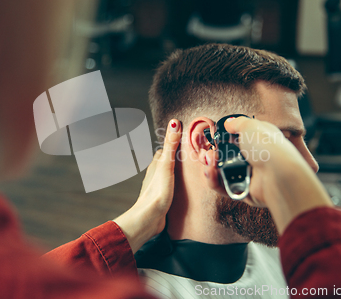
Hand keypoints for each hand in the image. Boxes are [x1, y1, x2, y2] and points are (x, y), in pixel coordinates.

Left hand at [114, 119, 181, 252]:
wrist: (150, 218)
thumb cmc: (157, 192)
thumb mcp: (167, 165)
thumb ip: (171, 145)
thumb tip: (174, 122)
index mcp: (156, 164)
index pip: (164, 149)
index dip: (174, 143)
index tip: (184, 138)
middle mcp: (155, 174)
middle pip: (166, 161)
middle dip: (176, 157)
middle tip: (190, 154)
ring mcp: (158, 186)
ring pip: (168, 174)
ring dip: (177, 171)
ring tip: (190, 169)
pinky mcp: (162, 198)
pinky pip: (170, 186)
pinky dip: (177, 184)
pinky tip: (183, 188)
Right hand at [203, 116, 331, 233]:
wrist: (278, 174)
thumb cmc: (268, 146)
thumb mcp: (250, 126)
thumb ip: (237, 123)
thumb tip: (228, 123)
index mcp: (257, 142)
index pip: (236, 141)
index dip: (222, 141)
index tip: (212, 141)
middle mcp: (253, 159)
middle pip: (225, 158)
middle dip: (212, 156)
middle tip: (208, 154)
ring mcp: (248, 176)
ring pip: (222, 173)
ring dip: (210, 168)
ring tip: (209, 165)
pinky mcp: (243, 191)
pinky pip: (224, 187)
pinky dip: (214, 181)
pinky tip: (210, 173)